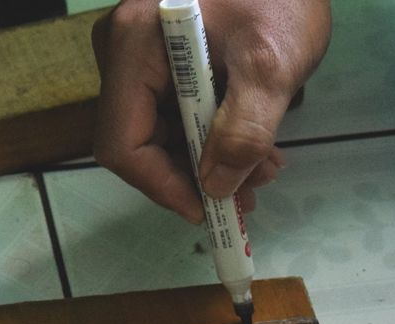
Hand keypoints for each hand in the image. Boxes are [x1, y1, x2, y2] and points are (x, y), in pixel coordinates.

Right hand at [91, 0, 330, 222]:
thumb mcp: (270, 66)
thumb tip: (216, 187)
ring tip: (264, 167)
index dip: (162, 186)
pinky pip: (174, 114)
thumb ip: (245, 131)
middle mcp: (125, 51)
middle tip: (250, 194)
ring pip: (160, 134)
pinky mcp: (161, 60)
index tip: (207, 209)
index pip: (124, 142)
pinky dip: (211, 138)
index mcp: (134, 44)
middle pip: (140, 142)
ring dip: (209, 161)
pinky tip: (252, 145)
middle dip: (195, 176)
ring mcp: (140, 56)